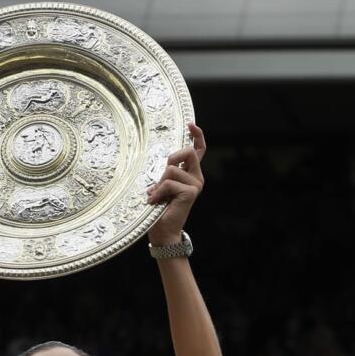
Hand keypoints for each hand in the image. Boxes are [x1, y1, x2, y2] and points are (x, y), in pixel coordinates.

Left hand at [146, 123, 205, 244]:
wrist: (164, 231)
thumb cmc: (160, 209)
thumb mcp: (162, 186)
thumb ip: (166, 173)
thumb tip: (165, 163)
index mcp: (191, 175)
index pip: (199, 151)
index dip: (197, 136)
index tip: (191, 124)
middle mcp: (197, 178)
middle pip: (188, 152)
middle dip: (172, 158)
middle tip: (161, 179)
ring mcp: (196, 185)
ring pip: (172, 169)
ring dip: (159, 183)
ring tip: (157, 196)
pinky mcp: (191, 192)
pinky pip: (169, 182)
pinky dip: (158, 192)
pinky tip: (155, 202)